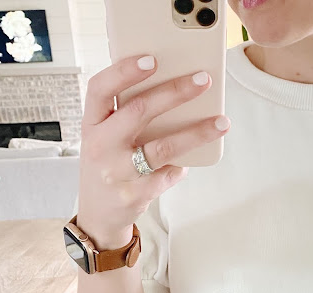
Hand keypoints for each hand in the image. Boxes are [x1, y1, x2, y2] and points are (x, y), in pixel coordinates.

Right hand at [77, 54, 230, 247]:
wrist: (98, 214)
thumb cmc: (108, 165)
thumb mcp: (104, 137)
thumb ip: (125, 115)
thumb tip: (176, 90)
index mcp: (91, 124)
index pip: (100, 89)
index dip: (124, 71)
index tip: (152, 59)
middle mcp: (100, 146)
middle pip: (139, 112)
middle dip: (175, 93)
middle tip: (203, 80)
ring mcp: (117, 172)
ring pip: (162, 147)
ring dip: (196, 133)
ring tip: (222, 122)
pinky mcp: (135, 195)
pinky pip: (168, 174)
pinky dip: (184, 165)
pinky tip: (195, 159)